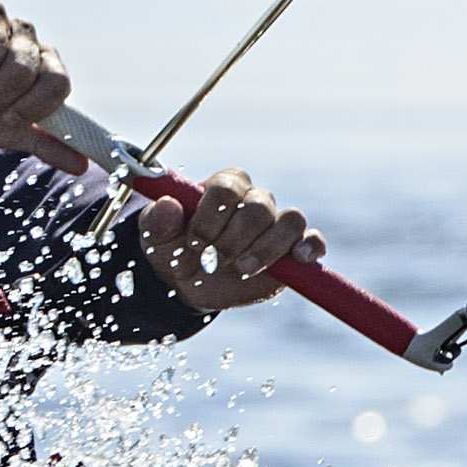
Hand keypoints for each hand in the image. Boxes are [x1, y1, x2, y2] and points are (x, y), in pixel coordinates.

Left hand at [134, 166, 324, 315]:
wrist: (187, 280)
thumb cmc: (173, 248)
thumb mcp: (156, 236)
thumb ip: (158, 220)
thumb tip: (167, 205)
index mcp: (224, 186)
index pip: (227, 189)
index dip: (211, 218)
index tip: (194, 244)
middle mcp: (254, 199)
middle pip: (259, 207)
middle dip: (232, 240)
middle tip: (211, 263)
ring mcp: (275, 224)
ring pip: (289, 222)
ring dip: (266, 249)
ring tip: (242, 268)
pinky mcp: (291, 250)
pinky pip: (311, 239)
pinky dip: (309, 247)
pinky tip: (299, 259)